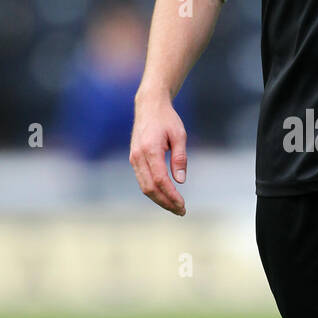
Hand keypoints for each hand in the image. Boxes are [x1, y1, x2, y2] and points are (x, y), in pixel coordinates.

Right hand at [129, 91, 186, 215]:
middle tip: (181, 211)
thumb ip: (180, 158)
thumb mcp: (179, 135)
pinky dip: (154, 191)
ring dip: (159, 199)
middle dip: (165, 202)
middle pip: (150, 188)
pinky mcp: (134, 159)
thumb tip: (180, 181)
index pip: (160, 180)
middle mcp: (138, 156)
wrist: (149, 106)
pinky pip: (142, 180)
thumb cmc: (167, 119)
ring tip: (175, 207)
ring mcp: (134, 158)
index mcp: (150, 149)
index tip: (182, 205)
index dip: (171, 195)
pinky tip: (166, 196)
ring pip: (144, 187)